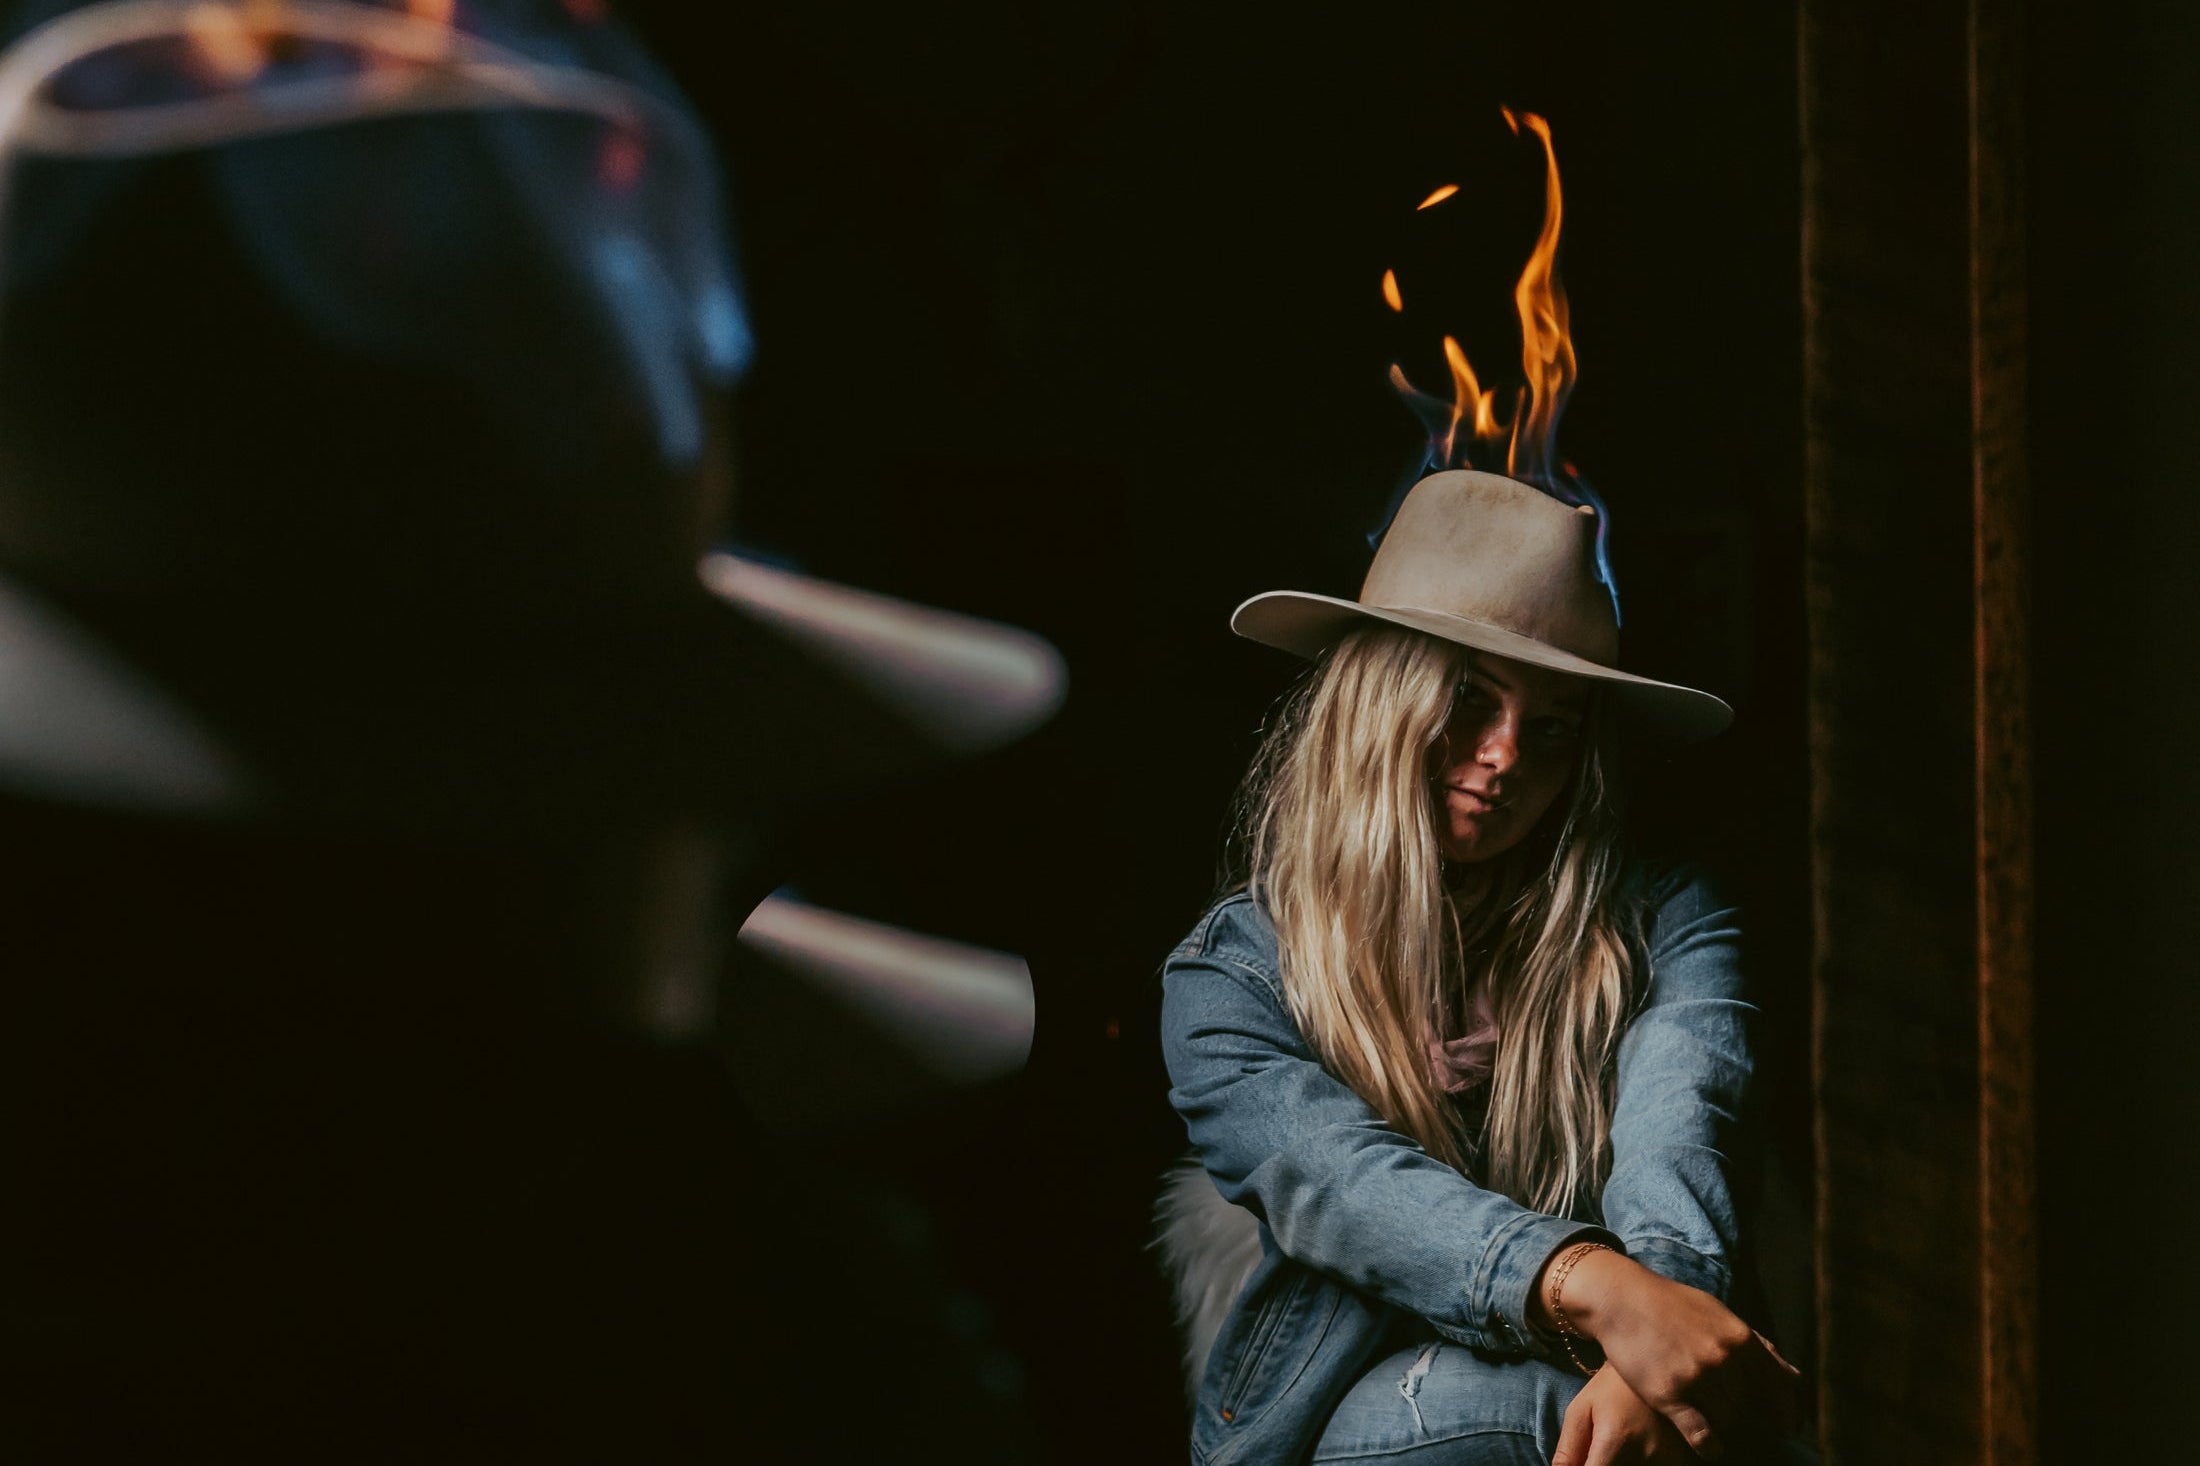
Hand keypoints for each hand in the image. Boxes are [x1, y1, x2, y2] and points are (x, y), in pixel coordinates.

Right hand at [1539, 1247, 1800, 1459]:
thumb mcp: (1718, 1314)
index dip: (1788, 1413)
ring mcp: (1696, 1377)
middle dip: (1751, 1418)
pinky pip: (1702, 1435)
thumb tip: (1794, 1377)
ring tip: (1716, 1421)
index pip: (1781, 1387)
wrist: (1620, 1298)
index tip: (1787, 1427)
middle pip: (1753, 1407)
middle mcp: (1723, 1358)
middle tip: (1745, 1423)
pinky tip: (1709, 1446)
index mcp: (1740, 1337)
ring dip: (1726, 1426)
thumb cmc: (1671, 1305)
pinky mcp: (1669, 1394)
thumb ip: (1756, 1344)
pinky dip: (1711, 1447)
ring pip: (1730, 1422)